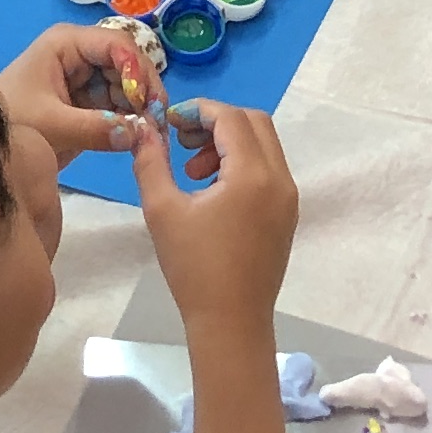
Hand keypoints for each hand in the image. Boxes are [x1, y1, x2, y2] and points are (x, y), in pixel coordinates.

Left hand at [0, 23, 156, 158]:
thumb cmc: (11, 122)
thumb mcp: (50, 125)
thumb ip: (94, 129)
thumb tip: (139, 134)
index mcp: (68, 43)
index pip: (117, 44)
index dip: (138, 71)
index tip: (149, 105)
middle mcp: (81, 53)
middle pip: (128, 62)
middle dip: (145, 91)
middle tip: (159, 125)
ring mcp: (86, 76)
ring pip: (128, 84)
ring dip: (142, 107)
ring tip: (152, 136)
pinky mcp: (89, 100)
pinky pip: (119, 104)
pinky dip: (131, 119)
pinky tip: (140, 138)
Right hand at [127, 99, 293, 319]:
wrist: (231, 322)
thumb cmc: (194, 267)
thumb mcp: (162, 210)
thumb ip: (150, 161)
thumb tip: (142, 129)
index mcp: (252, 175)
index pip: (231, 118)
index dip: (198, 110)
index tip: (169, 123)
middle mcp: (279, 179)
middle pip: (255, 122)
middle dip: (217, 122)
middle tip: (183, 141)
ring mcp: (289, 198)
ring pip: (265, 145)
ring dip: (230, 143)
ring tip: (193, 172)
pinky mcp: (288, 214)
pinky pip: (269, 170)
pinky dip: (243, 164)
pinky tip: (213, 191)